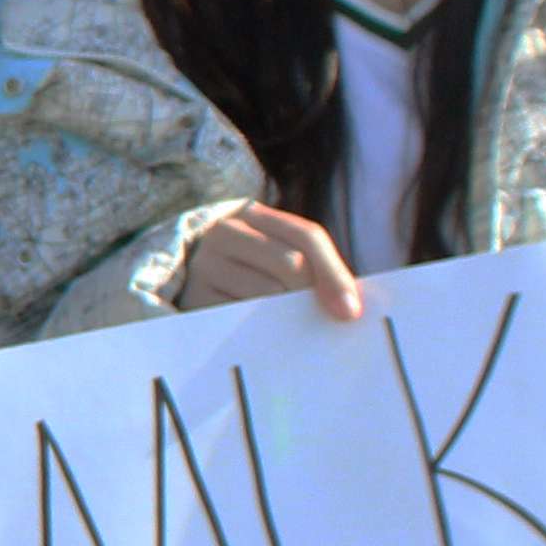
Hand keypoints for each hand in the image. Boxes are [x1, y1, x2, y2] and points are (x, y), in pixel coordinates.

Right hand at [173, 205, 364, 320]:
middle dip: (308, 295)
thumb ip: (322, 271)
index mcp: (254, 215)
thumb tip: (349, 310)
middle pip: (290, 264)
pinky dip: (259, 329)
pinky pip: (241, 316)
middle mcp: (224, 232)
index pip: (307, 237)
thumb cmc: (256, 274)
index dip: (334, 274)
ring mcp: (204, 264)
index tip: (351, 313)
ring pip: (267, 292)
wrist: (196, 288)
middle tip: (309, 317)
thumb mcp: (286, 257)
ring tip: (282, 322)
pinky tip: (258, 331)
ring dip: (285, 314)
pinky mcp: (194, 296)